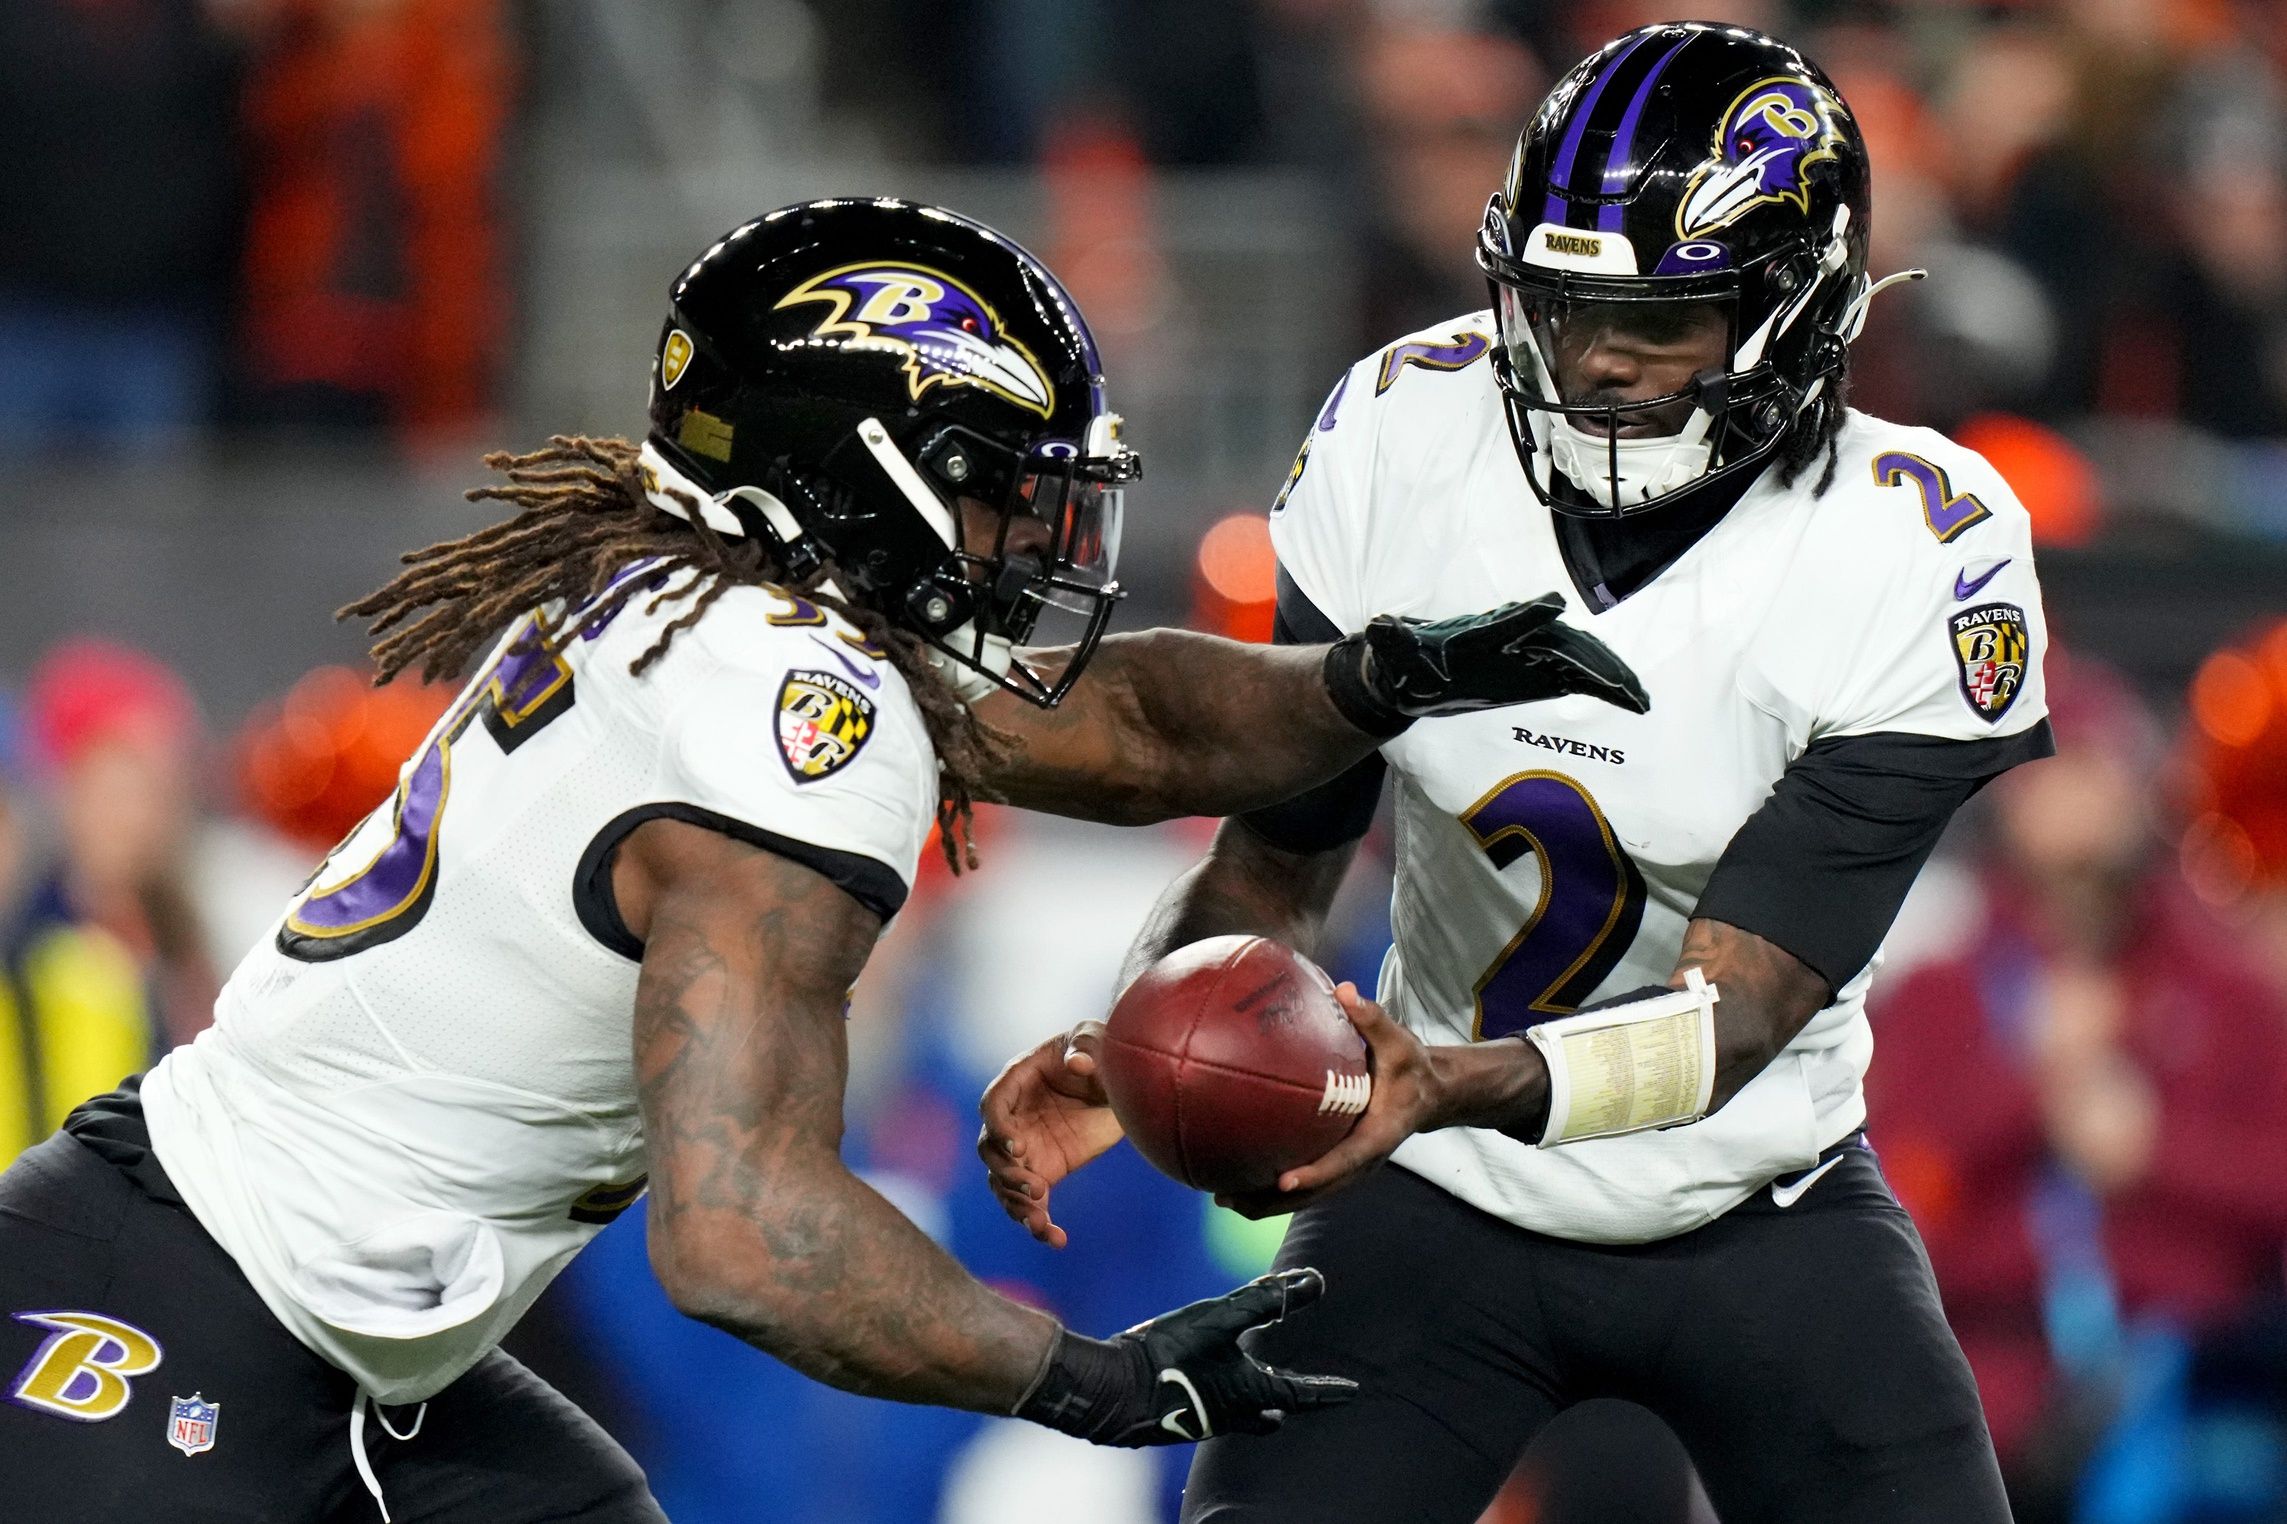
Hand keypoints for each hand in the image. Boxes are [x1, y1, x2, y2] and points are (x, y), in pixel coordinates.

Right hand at [977, 1023, 1124, 1247]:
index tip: (1020, 1147)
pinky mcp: (1044, 1171)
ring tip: (1039, 1223)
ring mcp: (1025, 1148)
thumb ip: (1087, 1047)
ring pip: (1003, 1183)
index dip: (1000, 1128)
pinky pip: (1032, 1203)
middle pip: (990, 1151)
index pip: (992, 1107)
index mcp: (1017, 1081)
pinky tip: (1056, 1239)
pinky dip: (1039, 1224)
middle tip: (1036, 1187)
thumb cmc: (1102, 1050)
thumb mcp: (1097, 1040)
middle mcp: (1013, 1119)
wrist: (1121, 1081)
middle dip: (1006, 1173)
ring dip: (1015, 1205)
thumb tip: (1078, 1063)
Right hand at [1018, 1268, 1357, 1444]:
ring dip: (1252, 1404)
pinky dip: (1218, 1397)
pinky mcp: (1176, 1415)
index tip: (1352, 1392)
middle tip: (1293, 1399)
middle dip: (1284, 1404)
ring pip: (1238, 1415)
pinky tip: (1202, 1382)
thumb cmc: (1170, 1353)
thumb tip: (1315, 1283)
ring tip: (1255, 1394)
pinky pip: (1209, 1409)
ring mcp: (1202, 1418)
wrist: (1112, 1390)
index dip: (1328, 1390)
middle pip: (1269, 1413)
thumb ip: (1267, 1299)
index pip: (1301, 1393)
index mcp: (1250, 1391)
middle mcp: (1231, 1413)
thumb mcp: (1221, 1318)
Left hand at [1217, 983, 1443, 1218]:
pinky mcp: (1342, 1162)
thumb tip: (1344, 990)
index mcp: (1379, 1135)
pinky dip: (1274, 1188)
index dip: (1316, 1173)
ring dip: (1267, 1202)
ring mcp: (1352, 1167)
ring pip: (1309, 1195)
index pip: (1346, 1160)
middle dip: (1274, 1201)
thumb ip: (1372, 1018)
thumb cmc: (1410, 1066)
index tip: (1284, 1181)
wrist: (1430, 1094)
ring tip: (1223, 1198)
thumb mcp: (1399, 1041)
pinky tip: (1240, 1177)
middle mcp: (1363, 1160)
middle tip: (1229, 1197)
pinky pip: (1308, 1182)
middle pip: (1317, 1191)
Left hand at [1347, 594, 1650, 726]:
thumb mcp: (1394, 652)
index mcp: (1481, 634)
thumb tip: (1379, 626)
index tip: (1552, 607)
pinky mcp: (1540, 670)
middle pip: (1561, 644)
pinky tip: (1631, 703)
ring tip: (1639, 700)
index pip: (1508, 622)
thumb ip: (1391, 640)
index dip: (1526, 616)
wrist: (1414, 666)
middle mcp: (1514, 637)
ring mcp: (1531, 652)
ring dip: (1610, 676)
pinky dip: (1606, 686)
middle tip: (1623, 686)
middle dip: (1593, 662)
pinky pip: (1580, 676)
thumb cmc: (1405, 660)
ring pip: (1579, 658)